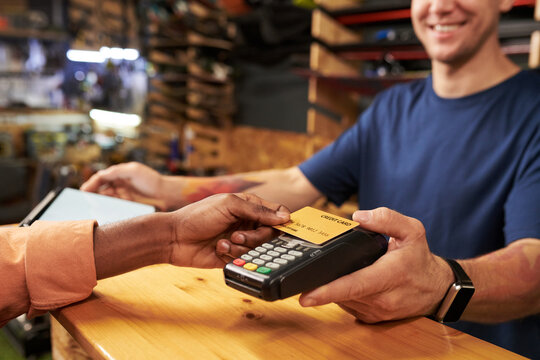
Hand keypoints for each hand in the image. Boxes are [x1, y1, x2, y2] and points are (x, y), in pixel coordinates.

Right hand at [81, 162, 167, 209]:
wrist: (166, 194)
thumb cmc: (152, 180)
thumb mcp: (134, 171)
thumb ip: (117, 171)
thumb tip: (101, 174)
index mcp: (119, 174)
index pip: (100, 177)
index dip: (91, 184)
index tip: (84, 191)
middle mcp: (118, 184)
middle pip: (100, 189)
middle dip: (93, 195)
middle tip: (88, 201)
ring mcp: (122, 195)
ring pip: (106, 199)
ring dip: (102, 202)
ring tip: (100, 206)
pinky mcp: (126, 205)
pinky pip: (113, 207)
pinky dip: (109, 209)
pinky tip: (108, 211)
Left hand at [169, 193, 289, 267]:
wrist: (174, 238)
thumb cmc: (198, 216)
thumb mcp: (228, 205)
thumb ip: (257, 210)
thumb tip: (285, 216)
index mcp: (249, 206)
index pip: (277, 213)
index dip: (282, 221)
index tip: (280, 228)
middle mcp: (247, 223)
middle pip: (270, 235)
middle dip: (255, 237)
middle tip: (237, 235)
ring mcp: (241, 240)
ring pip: (259, 250)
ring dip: (241, 247)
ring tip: (223, 243)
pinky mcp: (234, 256)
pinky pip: (245, 260)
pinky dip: (232, 255)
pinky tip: (218, 249)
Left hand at [298, 207, 452, 322]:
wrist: (437, 288)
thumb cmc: (420, 259)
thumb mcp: (412, 230)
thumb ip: (386, 218)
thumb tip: (358, 217)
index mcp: (391, 275)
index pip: (355, 285)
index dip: (328, 291)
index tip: (307, 296)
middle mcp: (383, 299)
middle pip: (343, 294)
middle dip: (322, 285)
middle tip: (304, 276)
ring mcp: (377, 312)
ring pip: (342, 301)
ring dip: (331, 289)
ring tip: (328, 274)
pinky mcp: (372, 318)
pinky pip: (348, 306)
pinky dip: (340, 294)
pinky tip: (341, 282)